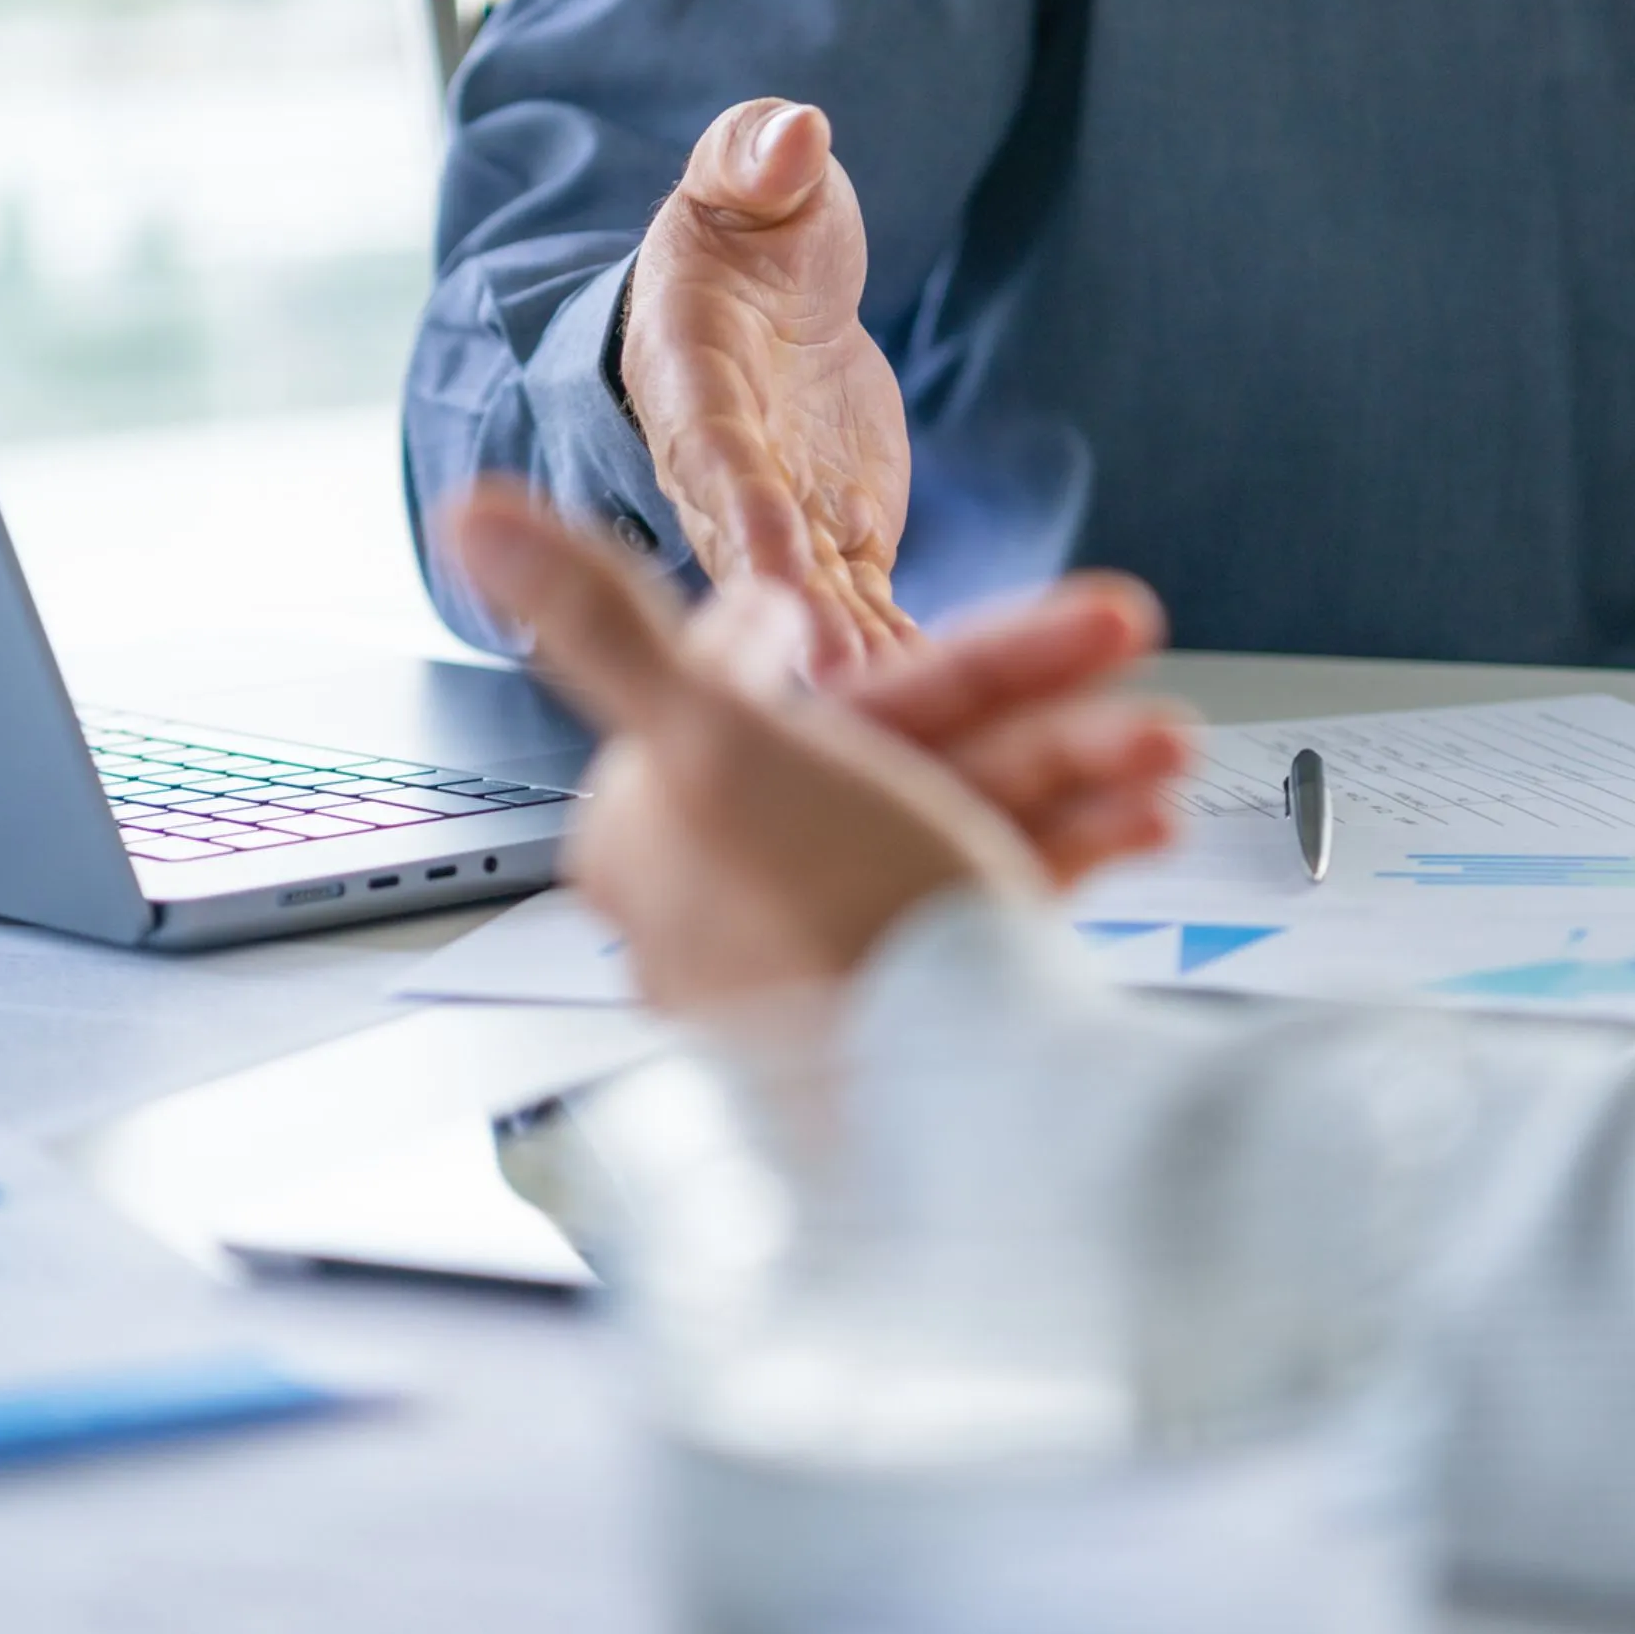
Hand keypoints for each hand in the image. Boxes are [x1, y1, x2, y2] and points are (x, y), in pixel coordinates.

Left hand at [449, 484, 1190, 1010]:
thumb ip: (608, 625)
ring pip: (962, 802)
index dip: (793, 628)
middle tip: (1113, 625)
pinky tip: (1140, 820)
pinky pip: (1004, 883)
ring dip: (1075, 757)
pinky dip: (1076, 841)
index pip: (728, 690)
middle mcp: (744, 892)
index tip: (827, 595)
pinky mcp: (930, 986)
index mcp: (666, 832)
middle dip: (1017, 683)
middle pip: (885, 737)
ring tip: (1159, 744)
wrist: (966, 1112)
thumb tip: (475, 521)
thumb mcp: (714, 741)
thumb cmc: (829, 932)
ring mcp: (843, 940)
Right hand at [620, 99, 916, 677]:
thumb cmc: (744, 230)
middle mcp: (726, 469)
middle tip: (835, 682)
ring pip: (818, 604)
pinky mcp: (842, 543)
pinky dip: (908, 657)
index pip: (714, 451)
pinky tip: (957, 716)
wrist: (763, 297)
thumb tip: (791, 137)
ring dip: (855, 661)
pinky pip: (874, 610)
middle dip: (796, 624)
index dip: (742, 507)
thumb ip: (757, 159)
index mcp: (694, 381)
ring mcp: (786, 518)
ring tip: (897, 722)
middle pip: (758, 559)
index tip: (772, 560)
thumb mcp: (744, 177)